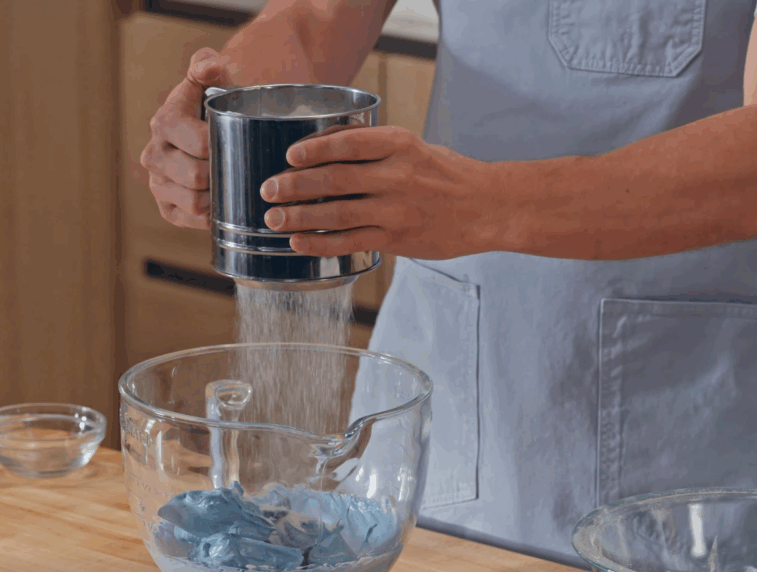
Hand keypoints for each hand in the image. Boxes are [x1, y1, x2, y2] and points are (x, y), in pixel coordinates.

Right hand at [139, 48, 231, 228]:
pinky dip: (212, 214)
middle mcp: (154, 153)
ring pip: (193, 202)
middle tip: (242, 165)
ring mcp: (157, 183)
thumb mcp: (216, 81)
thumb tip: (210, 67)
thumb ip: (208, 66)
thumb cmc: (220, 105)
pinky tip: (224, 201)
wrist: (215, 130)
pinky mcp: (166, 207)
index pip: (201, 144)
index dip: (227, 147)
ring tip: (233, 182)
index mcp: (164, 121)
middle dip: (222, 173)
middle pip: (195, 176)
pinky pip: (191, 219)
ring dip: (218, 196)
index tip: (241, 141)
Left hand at [259, 126, 505, 258]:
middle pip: (335, 179)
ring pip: (337, 214)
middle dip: (294, 185)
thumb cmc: (446, 175)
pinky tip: (299, 243)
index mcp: (400, 144)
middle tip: (268, 189)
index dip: (314, 148)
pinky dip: (320, 243)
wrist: (487, 207)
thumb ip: (373, 148)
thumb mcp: (413, 147)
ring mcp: (396, 210)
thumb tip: (322, 148)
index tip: (290, 154)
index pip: (348, 142)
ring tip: (273, 219)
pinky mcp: (396, 239)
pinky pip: (350, 242)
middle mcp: (397, 175)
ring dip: (299, 217)